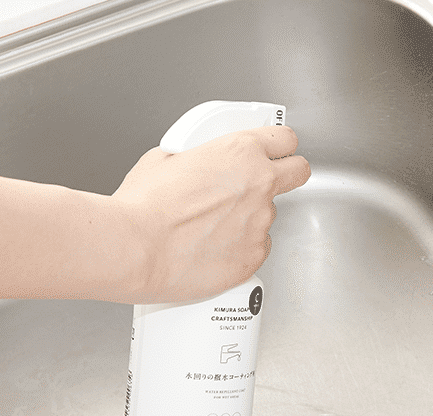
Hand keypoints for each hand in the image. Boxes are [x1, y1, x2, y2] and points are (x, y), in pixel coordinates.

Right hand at [111, 126, 310, 303]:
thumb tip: (192, 164)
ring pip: (268, 216)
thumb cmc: (143, 207)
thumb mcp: (164, 159)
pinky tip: (212, 248)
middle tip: (264, 182)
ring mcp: (260, 224)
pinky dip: (239, 248)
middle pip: (299, 173)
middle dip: (287, 174)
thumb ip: (194, 157)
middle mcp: (259, 186)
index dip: (278, 146)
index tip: (274, 152)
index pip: (285, 140)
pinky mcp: (253, 258)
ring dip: (249, 217)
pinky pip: (256, 249)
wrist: (134, 248)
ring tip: (211, 226)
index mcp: (240, 152)